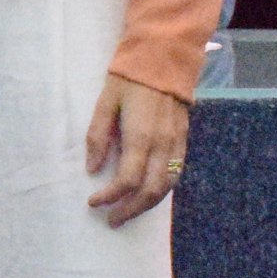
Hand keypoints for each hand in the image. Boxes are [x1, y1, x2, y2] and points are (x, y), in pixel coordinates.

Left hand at [85, 75, 191, 225]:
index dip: (110, 196)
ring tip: (129, 213)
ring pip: (167, 186)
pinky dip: (162, 190)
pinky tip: (149, 194)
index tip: (93, 202)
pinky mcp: (184, 139)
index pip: (128, 180)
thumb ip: (98, 136)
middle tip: (112, 220)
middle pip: (150, 191)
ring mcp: (177, 143)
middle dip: (130, 209)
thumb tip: (92, 169)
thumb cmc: (129, 78)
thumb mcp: (105, 102)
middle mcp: (163, 144)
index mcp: (141, 136)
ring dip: (148, 205)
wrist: (164, 58)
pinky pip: (176, 173)